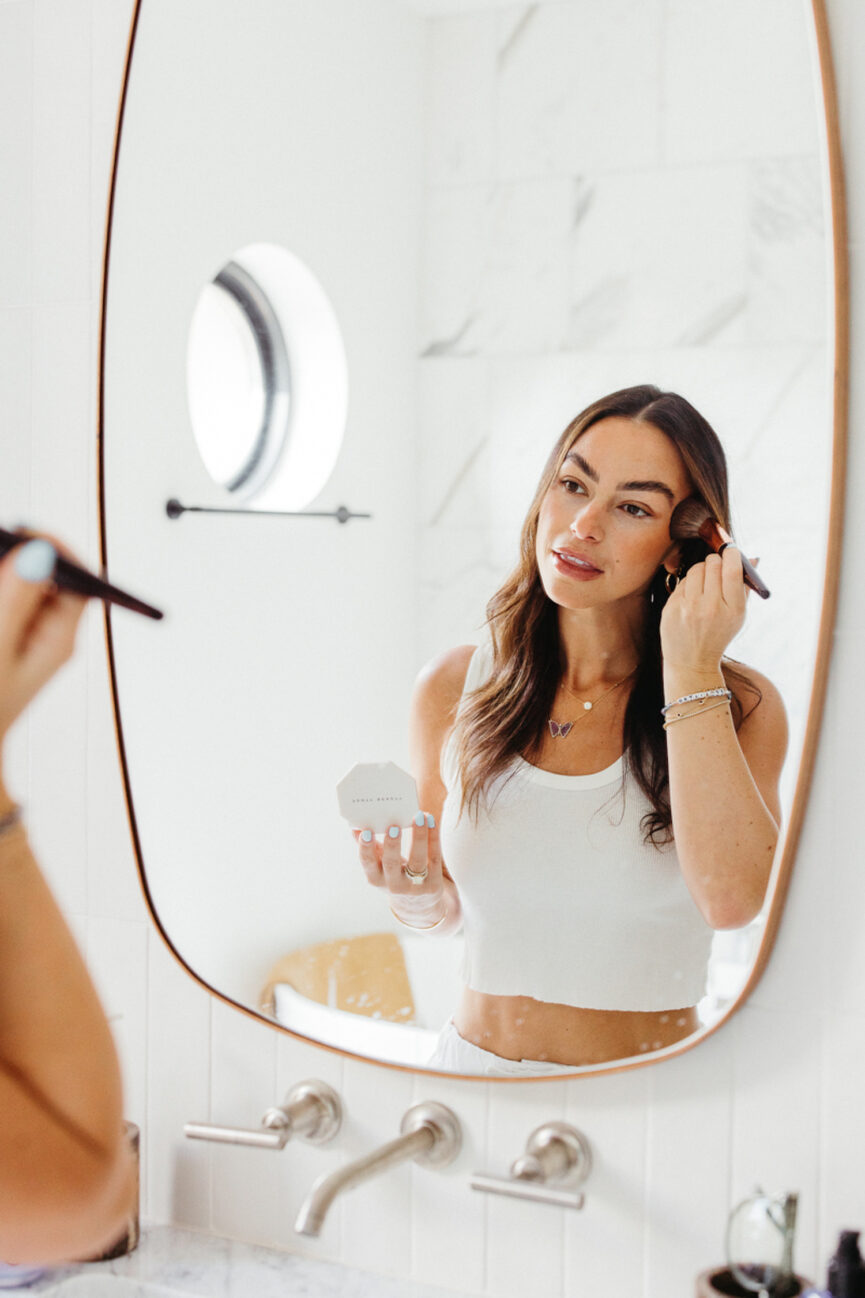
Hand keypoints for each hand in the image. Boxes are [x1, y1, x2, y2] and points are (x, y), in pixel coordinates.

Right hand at [0, 534, 86, 742]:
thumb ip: (14, 602)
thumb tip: (38, 554)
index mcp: (58, 639)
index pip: (79, 580)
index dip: (56, 549)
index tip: (25, 533)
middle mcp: (45, 634)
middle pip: (44, 577)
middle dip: (14, 560)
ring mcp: (21, 636)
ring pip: (15, 589)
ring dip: (2, 578)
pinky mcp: (4, 640)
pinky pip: (5, 606)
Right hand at [353, 813, 445, 926]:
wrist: (418, 907)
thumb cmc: (394, 877)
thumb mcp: (380, 868)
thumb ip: (370, 848)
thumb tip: (355, 827)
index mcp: (376, 879)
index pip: (369, 864)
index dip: (366, 848)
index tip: (366, 831)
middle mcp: (394, 885)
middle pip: (392, 864)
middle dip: (392, 845)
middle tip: (393, 826)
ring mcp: (415, 886)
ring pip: (417, 860)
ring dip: (418, 837)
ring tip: (419, 816)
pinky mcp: (434, 884)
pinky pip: (434, 857)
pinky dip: (433, 837)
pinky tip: (431, 821)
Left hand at [660, 547, 750, 672]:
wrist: (692, 662)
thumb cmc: (718, 635)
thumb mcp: (738, 616)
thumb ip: (745, 586)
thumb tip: (753, 557)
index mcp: (732, 610)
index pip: (732, 570)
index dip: (732, 554)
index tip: (731, 550)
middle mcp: (710, 608)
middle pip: (713, 564)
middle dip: (716, 561)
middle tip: (717, 566)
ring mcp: (689, 608)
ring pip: (696, 569)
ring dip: (702, 570)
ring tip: (704, 583)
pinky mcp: (672, 608)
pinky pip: (682, 581)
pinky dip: (689, 584)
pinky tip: (692, 597)